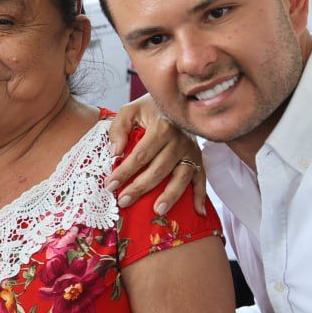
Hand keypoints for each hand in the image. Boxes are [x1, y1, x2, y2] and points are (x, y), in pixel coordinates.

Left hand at [106, 99, 206, 215]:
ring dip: (170, 195)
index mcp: (162, 126)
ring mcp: (191, 150)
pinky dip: (200, 195)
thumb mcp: (130, 110)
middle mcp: (179, 139)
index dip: (124, 172)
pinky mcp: (199, 157)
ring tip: (157, 211)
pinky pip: (202, 178)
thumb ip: (119, 128)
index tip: (110, 186)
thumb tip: (115, 152)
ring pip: (181, 176)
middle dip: (140, 188)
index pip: (140, 155)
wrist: (177, 101)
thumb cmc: (150, 109)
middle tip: (124, 202)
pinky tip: (197, 211)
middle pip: (159, 169)